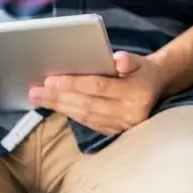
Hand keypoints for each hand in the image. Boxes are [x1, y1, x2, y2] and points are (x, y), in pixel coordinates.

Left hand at [28, 51, 167, 134]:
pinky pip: (89, 123)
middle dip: (59, 97)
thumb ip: (128, 60)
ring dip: (60, 107)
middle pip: (88, 104)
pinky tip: (56, 106)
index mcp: (137, 93)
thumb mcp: (139, 60)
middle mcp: (131, 113)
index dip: (74, 84)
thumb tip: (118, 60)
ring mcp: (124, 126)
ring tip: (38, 98)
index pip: (99, 87)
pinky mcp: (116, 132)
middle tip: (35, 91)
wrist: (156, 87)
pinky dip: (70, 114)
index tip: (50, 80)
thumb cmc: (142, 71)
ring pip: (86, 116)